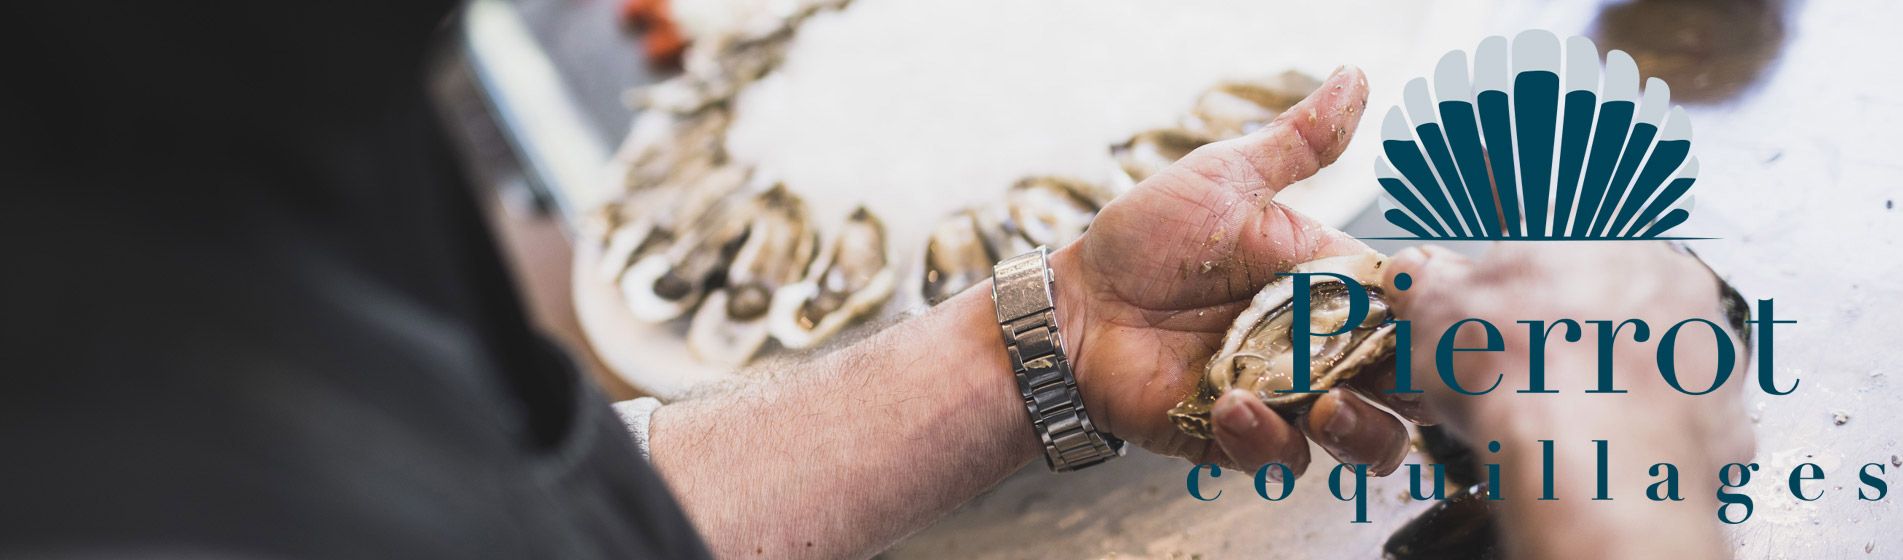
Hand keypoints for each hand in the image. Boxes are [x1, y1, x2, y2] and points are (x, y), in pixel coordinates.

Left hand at [1050, 66, 1416, 477]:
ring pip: (1366, 442)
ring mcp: (1285, 400)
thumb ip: (1299, 145)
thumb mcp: (1226, 180)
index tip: (1425, 315)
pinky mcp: (1239, 442)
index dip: (1434, 322)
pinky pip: (1281, 459)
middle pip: (1408, 390)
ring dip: (1358, 430)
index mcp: (1331, 287)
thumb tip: (1356, 78)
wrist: (1074, 307)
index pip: (1412, 313)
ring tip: (1323, 406)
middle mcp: (1321, 350)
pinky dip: (1265, 440)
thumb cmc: (1146, 239)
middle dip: (1413, 391)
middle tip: (1386, 373)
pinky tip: (1230, 406)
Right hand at [1381, 242, 1754, 464]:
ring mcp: (1703, 342)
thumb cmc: (1522, 378)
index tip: (1492, 316)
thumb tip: (1418, 273)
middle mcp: (1662, 274)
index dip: (1513, 287)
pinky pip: (1677, 412)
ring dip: (1611, 375)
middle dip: (1566, 329)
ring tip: (1559, 416)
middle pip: (1606, 294)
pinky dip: (1643, 428)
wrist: (1587, 462)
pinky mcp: (1722, 410)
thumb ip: (1428, 281)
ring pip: (1648, 351)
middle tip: (1521, 370)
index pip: (1550, 243)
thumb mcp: (1434, 312)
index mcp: (1592, 230)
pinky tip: (1602, 445)